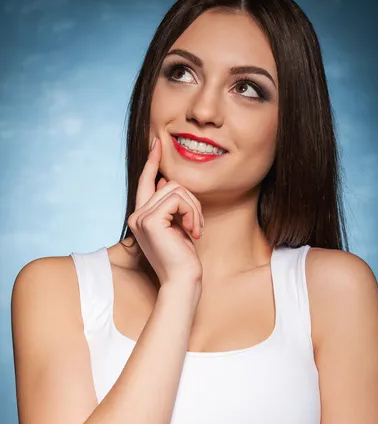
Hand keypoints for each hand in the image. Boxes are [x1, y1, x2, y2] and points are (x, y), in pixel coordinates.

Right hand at [128, 137, 203, 286]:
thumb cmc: (183, 258)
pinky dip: (192, 213)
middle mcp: (136, 216)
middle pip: (169, 184)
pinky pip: (178, 199)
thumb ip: (169, 204)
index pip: (145, 182)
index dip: (151, 161)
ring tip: (194, 230)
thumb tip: (163, 179)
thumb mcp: (176, 226)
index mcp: (141, 216)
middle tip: (196, 226)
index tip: (158, 142)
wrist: (182, 281)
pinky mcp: (150, 220)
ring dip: (193, 209)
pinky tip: (192, 232)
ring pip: (175, 189)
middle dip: (191, 202)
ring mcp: (140, 217)